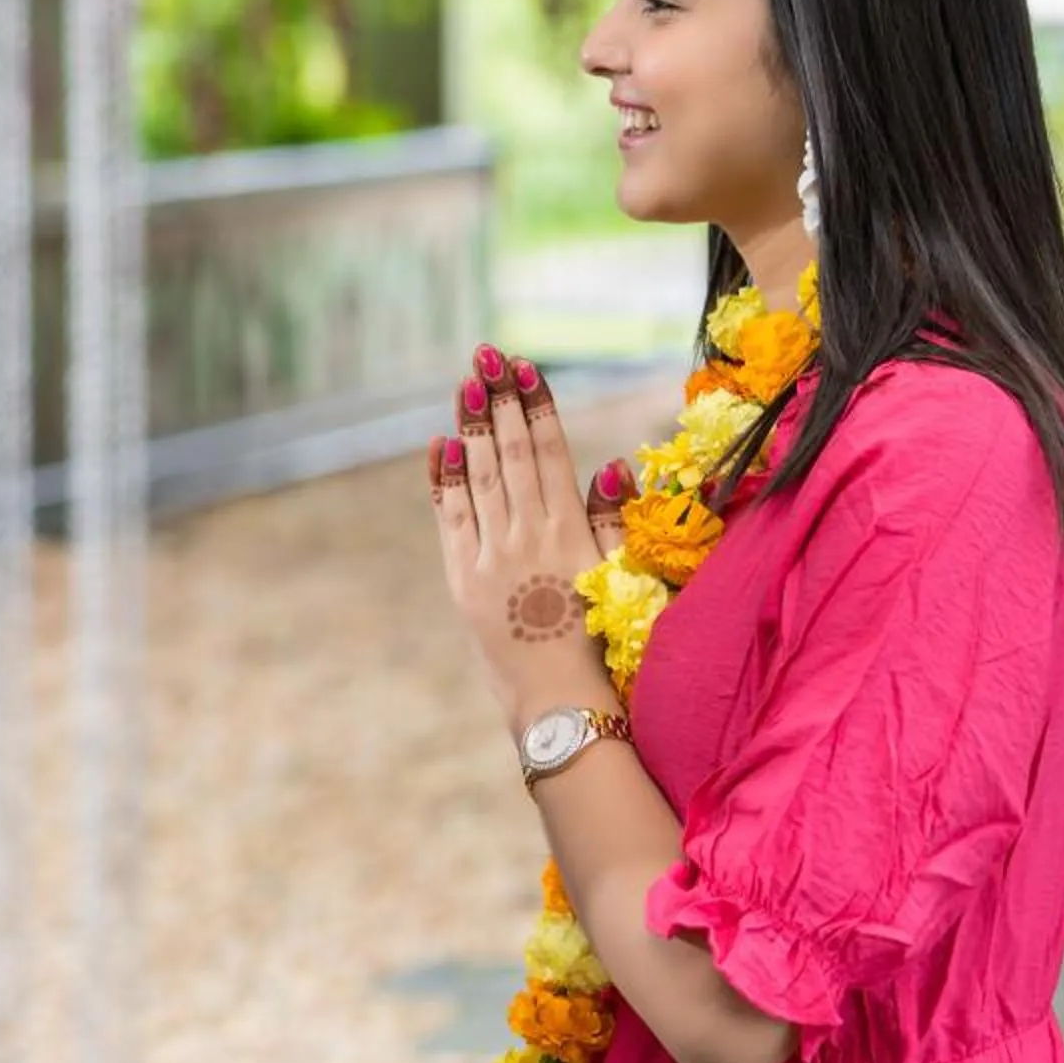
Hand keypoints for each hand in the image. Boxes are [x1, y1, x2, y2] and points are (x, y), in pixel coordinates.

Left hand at [428, 345, 622, 738]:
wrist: (562, 705)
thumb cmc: (602, 644)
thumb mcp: (621, 578)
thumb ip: (613, 520)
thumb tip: (612, 464)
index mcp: (573, 532)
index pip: (551, 453)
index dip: (537, 407)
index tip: (526, 368)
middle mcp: (531, 536)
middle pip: (512, 454)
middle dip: (501, 401)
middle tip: (488, 357)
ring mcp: (493, 556)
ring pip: (480, 476)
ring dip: (471, 427)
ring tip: (466, 384)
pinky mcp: (463, 580)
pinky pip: (451, 519)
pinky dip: (445, 480)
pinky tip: (441, 445)